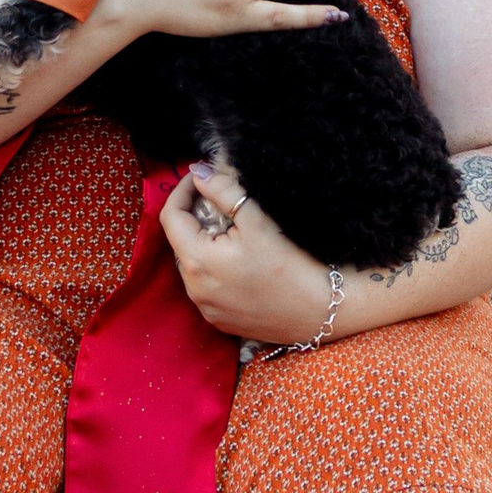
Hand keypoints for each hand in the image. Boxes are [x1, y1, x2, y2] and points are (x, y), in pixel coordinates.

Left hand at [160, 162, 338, 345]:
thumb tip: (198, 172)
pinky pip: (206, 288)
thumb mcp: (256, 221)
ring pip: (193, 266)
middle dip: (195, 217)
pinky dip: (214, 269)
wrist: (320, 312)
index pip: (170, 217)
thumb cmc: (291, 265)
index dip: (182, 190)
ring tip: (231, 232)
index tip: (200, 177)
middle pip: (180, 242)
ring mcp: (206, 308)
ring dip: (204, 244)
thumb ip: (223, 192)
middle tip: (219, 202)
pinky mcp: (220, 320)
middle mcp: (193, 289)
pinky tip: (238, 263)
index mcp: (197, 262)